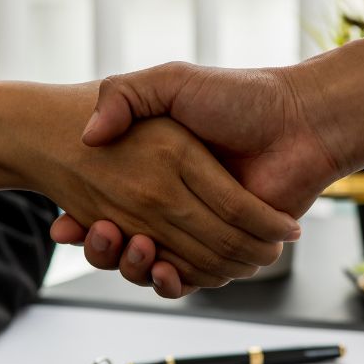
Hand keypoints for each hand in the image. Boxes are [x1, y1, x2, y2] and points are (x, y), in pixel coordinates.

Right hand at [0, 81, 299, 290]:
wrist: (301, 121)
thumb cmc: (240, 96)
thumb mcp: (173, 82)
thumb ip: (127, 95)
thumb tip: (89, 134)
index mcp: (155, 171)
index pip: (104, 207)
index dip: (80, 223)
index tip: (63, 226)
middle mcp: (172, 204)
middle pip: (122, 245)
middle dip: (103, 249)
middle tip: (98, 232)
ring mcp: (199, 230)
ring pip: (151, 267)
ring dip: (135, 267)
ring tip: (135, 247)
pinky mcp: (228, 252)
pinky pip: (193, 279)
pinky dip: (175, 281)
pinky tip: (163, 268)